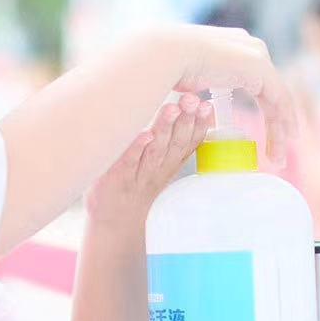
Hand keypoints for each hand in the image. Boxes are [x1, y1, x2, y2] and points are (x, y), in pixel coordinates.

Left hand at [86, 92, 212, 227]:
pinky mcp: (116, 178)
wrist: (113, 221)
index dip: (199, 124)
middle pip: (175, 143)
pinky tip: (144, 134)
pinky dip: (136, 148)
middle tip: (191, 100)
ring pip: (155, 150)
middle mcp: (157, 168)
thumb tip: (184, 108)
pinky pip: (128, 162)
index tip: (206, 105)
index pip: (189, 142)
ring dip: (165, 128)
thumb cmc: (135, 185)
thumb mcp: (159, 164)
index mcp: (169, 163)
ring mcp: (138, 174)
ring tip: (172, 109)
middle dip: (185, 120)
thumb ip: (171, 139)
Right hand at [152, 26, 296, 167]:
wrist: (167, 53)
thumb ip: (199, 88)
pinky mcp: (261, 68)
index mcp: (235, 47)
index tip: (265, 135)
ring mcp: (257, 56)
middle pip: (271, 92)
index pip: (259, 83)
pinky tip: (287, 140)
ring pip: (279, 99)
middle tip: (276, 153)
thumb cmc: (167, 69)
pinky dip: (285, 121)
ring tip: (278, 158)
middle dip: (277, 124)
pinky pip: (281, 100)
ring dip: (281, 130)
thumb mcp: (188, 79)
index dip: (265, 110)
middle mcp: (250, 48)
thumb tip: (195, 104)